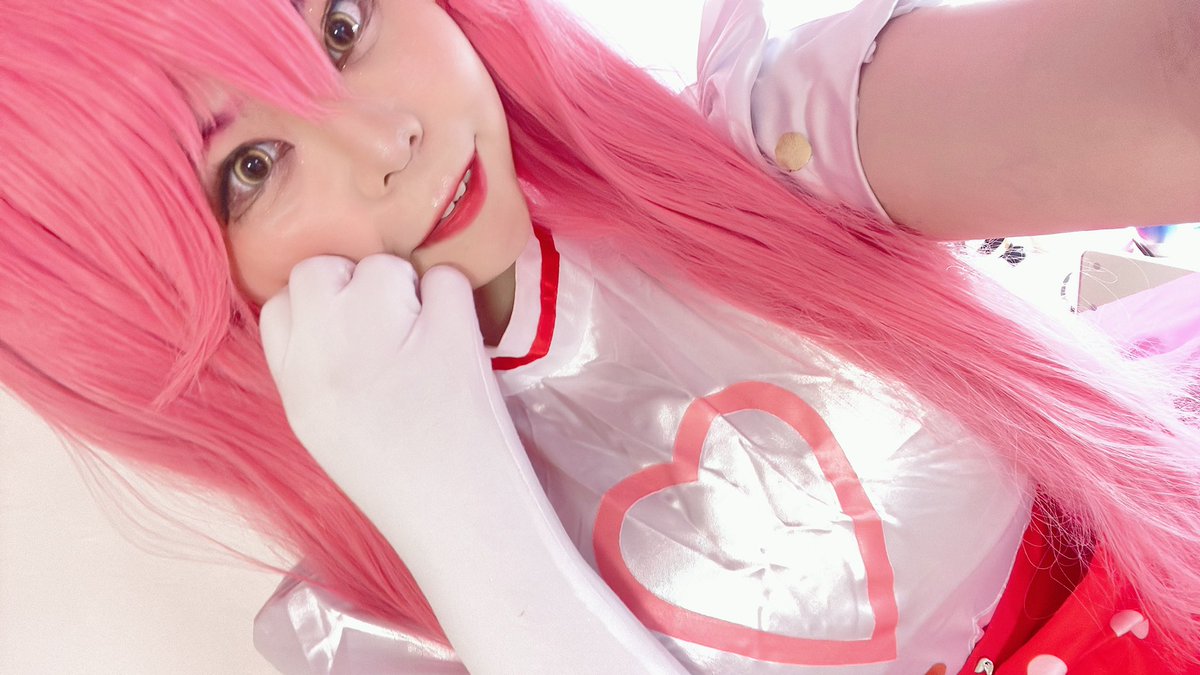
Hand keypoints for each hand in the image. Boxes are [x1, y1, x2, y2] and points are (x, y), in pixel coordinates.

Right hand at [258, 254, 497, 530]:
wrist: (461, 519)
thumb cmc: (397, 478)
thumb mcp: (321, 427)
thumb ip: (312, 364)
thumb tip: (326, 306)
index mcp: (296, 383)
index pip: (281, 303)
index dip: (319, 305)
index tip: (348, 327)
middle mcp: (330, 352)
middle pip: (322, 268)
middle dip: (355, 283)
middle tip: (389, 324)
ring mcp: (388, 336)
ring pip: (384, 264)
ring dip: (407, 288)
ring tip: (426, 338)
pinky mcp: (448, 333)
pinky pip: (444, 278)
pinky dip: (453, 299)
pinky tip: (456, 337)